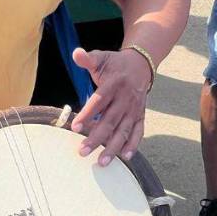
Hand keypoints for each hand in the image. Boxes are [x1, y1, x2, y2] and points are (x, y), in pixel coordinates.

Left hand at [70, 48, 150, 165]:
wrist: (141, 65)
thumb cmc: (115, 64)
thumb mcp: (101, 57)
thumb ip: (88, 58)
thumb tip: (76, 53)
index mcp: (114, 84)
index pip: (99, 101)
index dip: (87, 114)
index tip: (75, 127)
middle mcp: (125, 99)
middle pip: (110, 121)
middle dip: (96, 138)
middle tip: (82, 151)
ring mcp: (134, 109)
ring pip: (124, 131)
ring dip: (113, 147)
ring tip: (102, 162)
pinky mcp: (140, 115)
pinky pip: (138, 132)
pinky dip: (134, 144)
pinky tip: (126, 157)